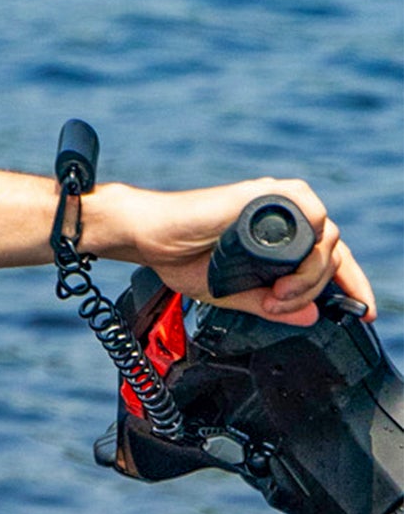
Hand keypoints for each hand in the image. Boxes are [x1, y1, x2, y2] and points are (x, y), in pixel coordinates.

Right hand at [95, 179, 375, 325]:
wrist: (150, 237)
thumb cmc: (180, 257)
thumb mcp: (233, 294)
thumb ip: (270, 305)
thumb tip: (311, 317)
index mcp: (279, 237)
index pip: (329, 257)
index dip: (350, 283)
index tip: (363, 311)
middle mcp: (285, 217)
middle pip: (331, 253)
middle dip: (314, 290)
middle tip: (278, 307)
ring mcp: (279, 204)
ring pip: (328, 239)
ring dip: (310, 276)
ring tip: (276, 296)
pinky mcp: (271, 195)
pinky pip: (315, 218)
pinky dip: (308, 250)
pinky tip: (284, 271)